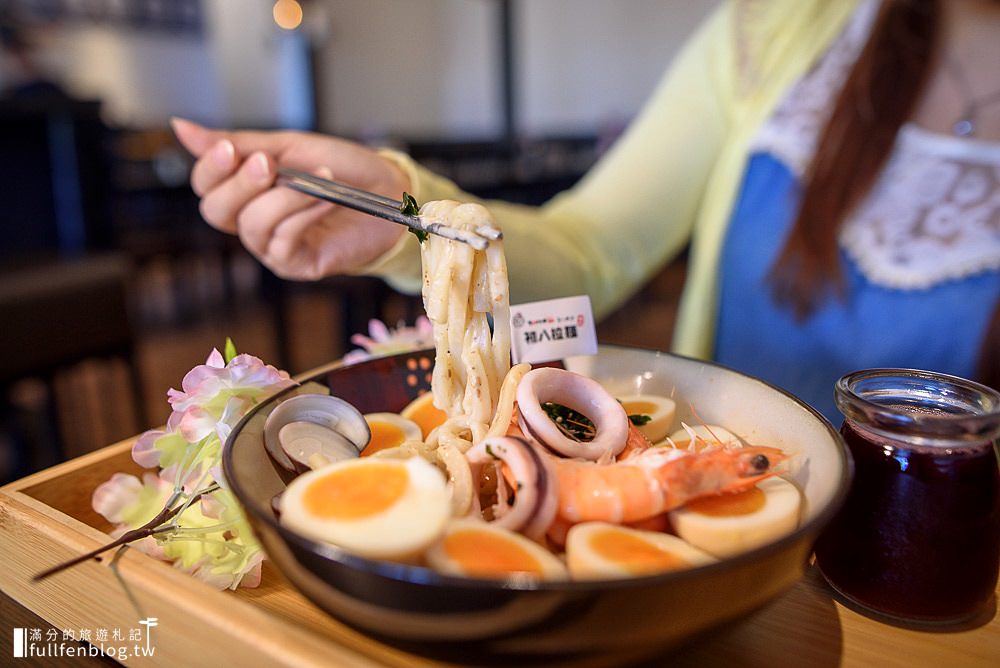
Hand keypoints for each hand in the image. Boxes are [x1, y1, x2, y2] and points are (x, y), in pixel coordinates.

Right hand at [171, 118, 408, 280]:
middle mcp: (251, 221)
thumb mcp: (290, 147)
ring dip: (285, 197)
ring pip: (252, 225)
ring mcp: (272, 246)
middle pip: (216, 211)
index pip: (205, 186)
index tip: (232, 150)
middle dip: (241, 185)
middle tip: (269, 164)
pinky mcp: (296, 264)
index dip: (210, 168)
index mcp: (245, 192)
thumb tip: (182, 128)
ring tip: (318, 178)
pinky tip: (328, 199)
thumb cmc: (343, 170)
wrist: (389, 193)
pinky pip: (283, 240)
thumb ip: (239, 142)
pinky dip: (305, 214)